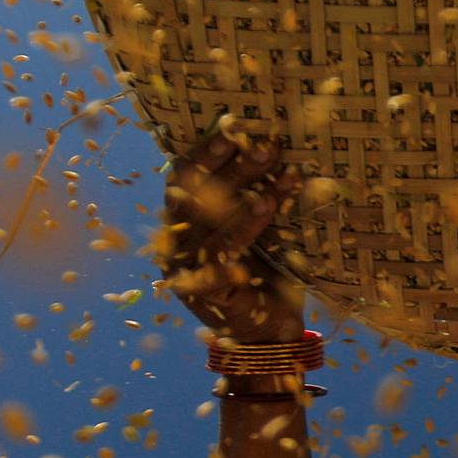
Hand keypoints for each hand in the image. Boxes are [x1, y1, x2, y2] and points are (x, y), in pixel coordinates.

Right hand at [155, 122, 306, 338]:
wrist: (269, 334)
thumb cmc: (268, 273)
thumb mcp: (264, 229)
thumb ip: (260, 195)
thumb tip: (279, 148)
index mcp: (185, 219)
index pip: (186, 174)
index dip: (208, 148)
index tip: (236, 123)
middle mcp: (178, 240)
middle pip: (198, 195)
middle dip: (234, 167)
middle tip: (269, 146)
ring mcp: (185, 269)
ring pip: (213, 228)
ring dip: (246, 204)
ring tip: (278, 186)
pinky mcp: (203, 296)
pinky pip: (219, 266)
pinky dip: (240, 244)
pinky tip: (260, 233)